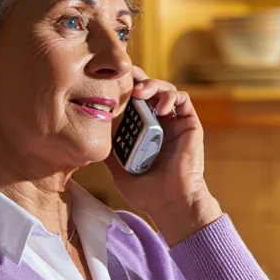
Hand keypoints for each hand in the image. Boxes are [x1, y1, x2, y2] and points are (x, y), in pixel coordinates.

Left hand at [105, 67, 222, 244]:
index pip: (131, 101)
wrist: (170, 203)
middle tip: (125, 75)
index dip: (123, 87)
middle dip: (136, 78)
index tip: (109, 79)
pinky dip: (171, 97)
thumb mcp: (118, 168)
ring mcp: (173, 122)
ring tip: (141, 93)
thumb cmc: (146, 192)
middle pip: (147, 89)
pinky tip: (160, 107)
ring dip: (153, 85)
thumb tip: (90, 135)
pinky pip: (183, 100)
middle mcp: (157, 122)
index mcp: (140, 130)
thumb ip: (109, 149)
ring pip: (165, 90)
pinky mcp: (189, 124)